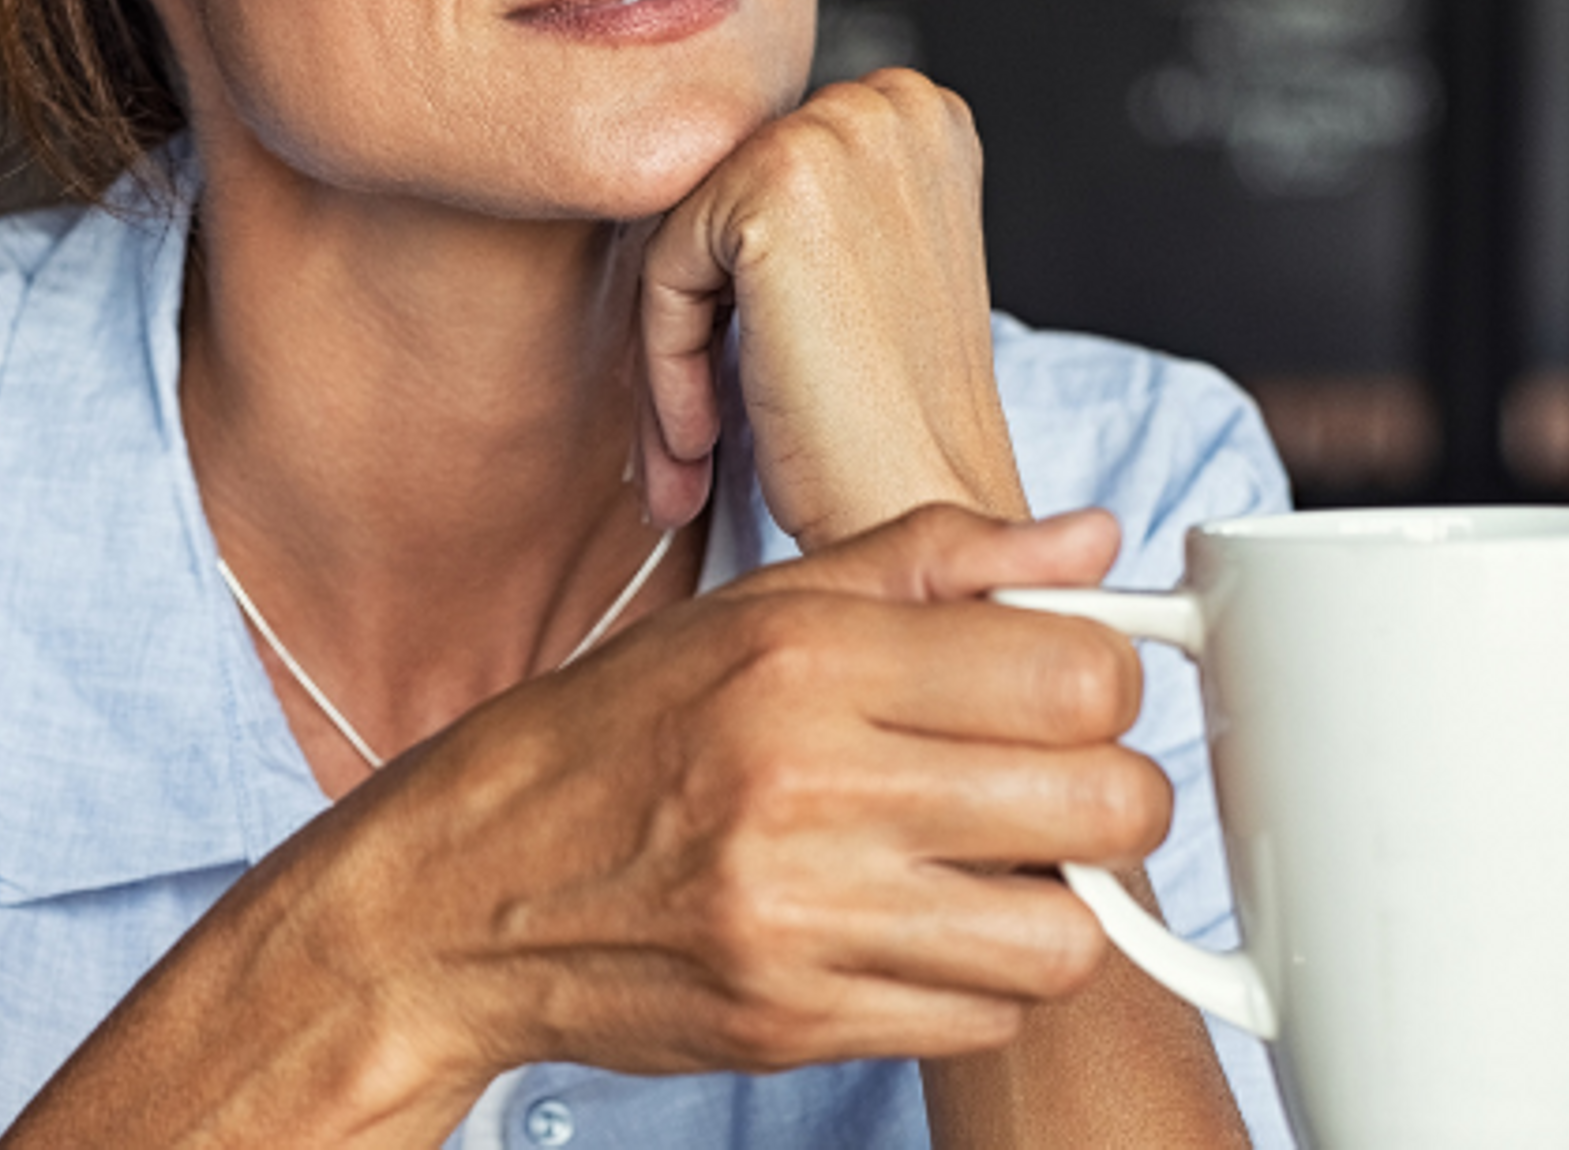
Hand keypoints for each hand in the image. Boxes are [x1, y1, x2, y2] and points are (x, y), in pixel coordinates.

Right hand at [328, 505, 1168, 1101]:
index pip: (1076, 673)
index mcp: (803, 659)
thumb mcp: (754, 612)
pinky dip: (976, 983)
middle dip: (1105, 791)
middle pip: (1104, 802)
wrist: (463, 889)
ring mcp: (803, 918)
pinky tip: (914, 929)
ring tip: (984, 867)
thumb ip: (931, 564)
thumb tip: (1090, 545)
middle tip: (1048, 783)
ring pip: (1067, 935)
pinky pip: (985, 1022)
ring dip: (1050, 904)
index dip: (1102, 681)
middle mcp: (806, 785)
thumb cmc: (614, 736)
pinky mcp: (797, 1023)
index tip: (1065, 689)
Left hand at [633, 68, 1024, 542]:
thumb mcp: (863, 275)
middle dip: (700, 325)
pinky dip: (667, 366)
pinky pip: (665, 270)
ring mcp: (838, 132)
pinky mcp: (777, 184)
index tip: (737, 388)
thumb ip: (802, 208)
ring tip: (693, 454)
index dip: (738, 296)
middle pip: (719, 203)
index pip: (762, 179)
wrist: (926, 510)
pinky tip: (701, 443)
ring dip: (675, 357)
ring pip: (684, 239)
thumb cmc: (895, 424)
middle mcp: (891, 103)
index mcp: (920, 114)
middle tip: (695, 440)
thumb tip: (689, 189)